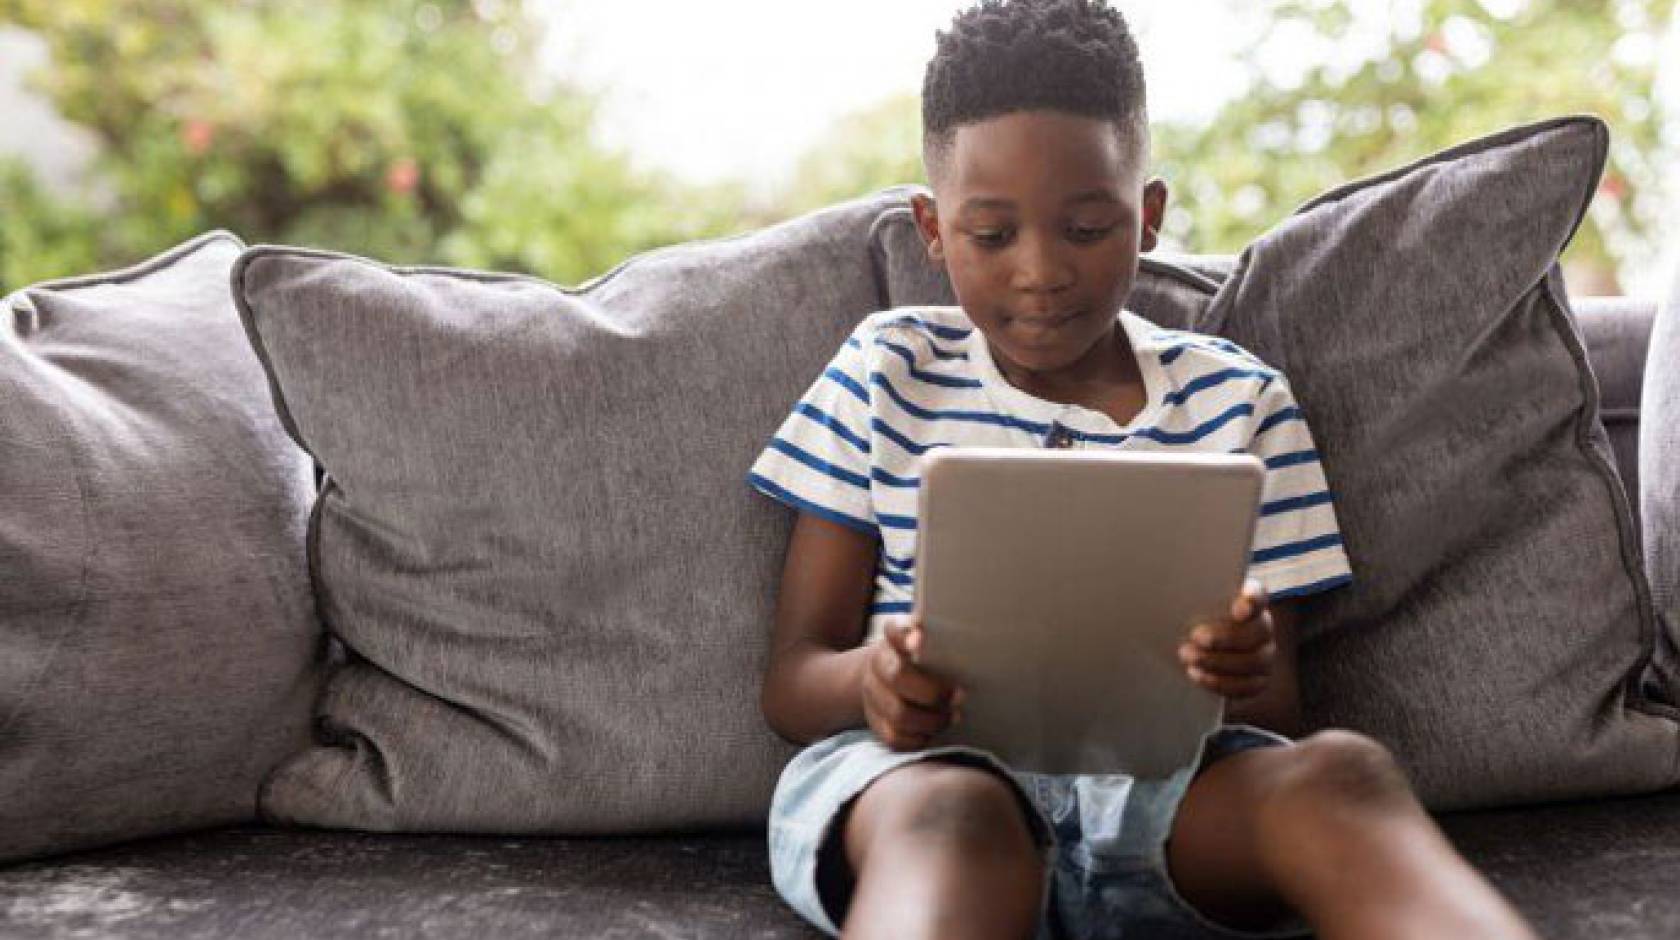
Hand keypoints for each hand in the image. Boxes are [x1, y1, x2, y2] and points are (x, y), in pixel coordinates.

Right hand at [862, 617, 964, 750]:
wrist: (891, 678)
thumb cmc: (925, 658)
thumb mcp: (931, 641)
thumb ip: (937, 631)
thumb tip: (933, 625)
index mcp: (893, 640)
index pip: (894, 631)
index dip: (905, 636)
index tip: (921, 641)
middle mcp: (878, 666)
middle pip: (898, 677)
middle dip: (933, 691)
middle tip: (960, 696)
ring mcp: (873, 696)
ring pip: (898, 714)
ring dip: (932, 720)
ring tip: (953, 716)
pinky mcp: (876, 723)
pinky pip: (895, 738)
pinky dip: (919, 738)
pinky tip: (934, 731)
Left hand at [1178, 579, 1273, 700]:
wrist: (1191, 648)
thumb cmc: (1189, 617)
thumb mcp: (1188, 602)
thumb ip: (1189, 595)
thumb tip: (1167, 590)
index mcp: (1250, 602)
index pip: (1259, 595)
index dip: (1252, 601)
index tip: (1236, 610)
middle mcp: (1263, 628)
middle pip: (1259, 631)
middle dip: (1227, 637)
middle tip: (1196, 636)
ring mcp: (1264, 656)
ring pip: (1255, 661)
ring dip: (1219, 661)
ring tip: (1188, 658)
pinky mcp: (1258, 680)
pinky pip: (1248, 686)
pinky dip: (1221, 683)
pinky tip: (1196, 675)